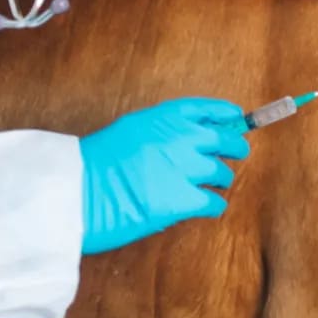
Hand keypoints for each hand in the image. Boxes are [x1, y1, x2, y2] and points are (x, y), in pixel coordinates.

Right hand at [78, 98, 249, 254]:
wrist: (79, 192)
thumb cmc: (95, 165)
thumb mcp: (129, 130)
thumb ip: (160, 131)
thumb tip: (191, 137)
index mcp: (163, 118)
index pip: (206, 110)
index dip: (225, 114)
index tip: (236, 117)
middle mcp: (179, 138)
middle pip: (225, 139)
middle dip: (235, 147)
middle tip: (238, 153)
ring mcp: (184, 169)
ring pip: (223, 172)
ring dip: (221, 179)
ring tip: (214, 185)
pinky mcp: (183, 200)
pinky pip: (214, 202)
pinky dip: (214, 205)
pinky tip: (209, 207)